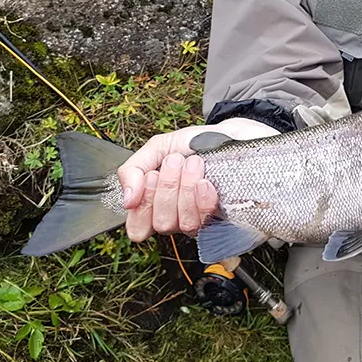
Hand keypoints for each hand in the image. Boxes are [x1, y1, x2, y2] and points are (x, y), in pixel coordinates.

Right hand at [118, 118, 278, 241]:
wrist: (233, 134)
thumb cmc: (198, 143)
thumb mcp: (159, 147)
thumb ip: (134, 169)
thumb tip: (127, 200)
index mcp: (159, 206)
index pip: (139, 228)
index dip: (143, 205)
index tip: (151, 176)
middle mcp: (179, 218)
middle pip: (162, 223)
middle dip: (167, 187)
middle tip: (176, 162)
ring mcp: (202, 221)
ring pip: (183, 223)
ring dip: (185, 188)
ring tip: (194, 164)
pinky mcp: (225, 220)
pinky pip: (207, 222)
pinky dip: (202, 200)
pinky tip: (206, 183)